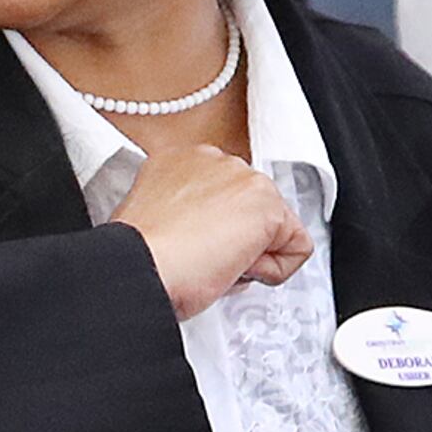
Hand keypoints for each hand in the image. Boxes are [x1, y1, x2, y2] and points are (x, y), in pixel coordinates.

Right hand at [113, 147, 313, 319]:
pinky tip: (234, 268)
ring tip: (212, 262)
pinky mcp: (267, 206)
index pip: (225, 195)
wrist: (137, 267)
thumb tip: (209, 234)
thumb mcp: (154, 218)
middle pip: (253, 208)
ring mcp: (243, 178)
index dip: (214, 230)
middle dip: (237, 239)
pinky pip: (295, 250)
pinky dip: (273, 271)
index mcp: (178, 160)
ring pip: (275, 228)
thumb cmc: (135, 255)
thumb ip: (185, 212)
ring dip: (251, 254)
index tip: (192, 245)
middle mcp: (212, 159)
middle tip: (203, 258)